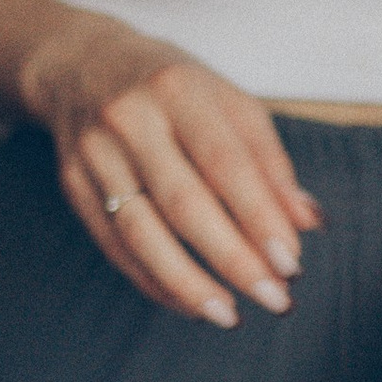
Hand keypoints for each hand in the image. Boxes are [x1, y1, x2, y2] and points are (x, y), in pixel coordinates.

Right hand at [19, 12, 319, 326]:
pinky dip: (153, 280)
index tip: (291, 262)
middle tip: (274, 299)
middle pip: (183, 203)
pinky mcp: (74, 184)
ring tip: (229, 316)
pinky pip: (114, 245)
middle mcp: (129, 118)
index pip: (225, 162)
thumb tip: (307, 222)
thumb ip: (269, 161)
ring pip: (140, 233)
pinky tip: (189, 303)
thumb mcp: (227, 101)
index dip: (260, 217)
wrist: (81, 64)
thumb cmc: (173, 88)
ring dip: (187, 283)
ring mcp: (94, 153)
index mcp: (178, 88)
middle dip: (233, 259)